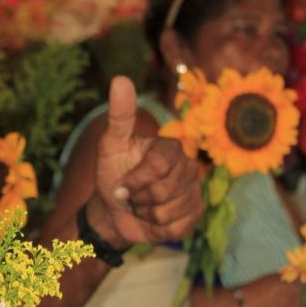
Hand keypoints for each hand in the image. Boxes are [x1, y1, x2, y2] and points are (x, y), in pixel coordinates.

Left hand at [88, 76, 202, 250]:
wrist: (113, 211)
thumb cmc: (112, 172)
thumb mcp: (110, 144)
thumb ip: (120, 115)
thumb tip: (120, 79)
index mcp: (170, 147)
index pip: (158, 167)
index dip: (135, 181)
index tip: (119, 187)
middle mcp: (187, 166)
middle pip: (164, 190)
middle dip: (138, 198)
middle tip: (130, 195)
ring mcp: (193, 191)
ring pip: (168, 211)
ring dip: (145, 213)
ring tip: (140, 205)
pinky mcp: (194, 214)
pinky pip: (176, 226)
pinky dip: (156, 227)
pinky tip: (151, 218)